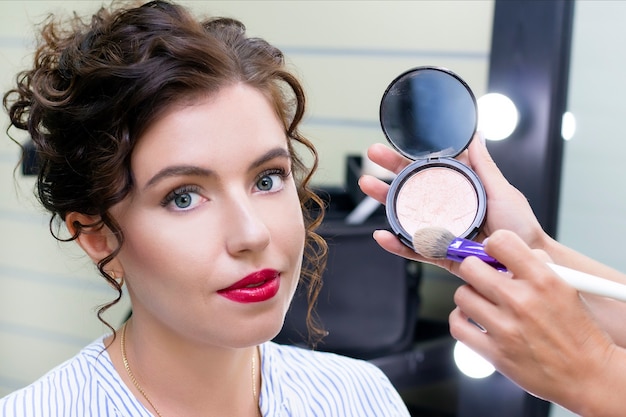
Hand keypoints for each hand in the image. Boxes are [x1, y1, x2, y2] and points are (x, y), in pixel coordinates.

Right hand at [358, 134, 548, 273]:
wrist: (523, 263)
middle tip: (371, 156)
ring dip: (385, 203)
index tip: (391, 145)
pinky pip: (414, 248)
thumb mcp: (502, 191)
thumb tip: (476, 136)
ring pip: (407, 216)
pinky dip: (397, 245)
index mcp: (459, 191)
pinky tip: (382, 236)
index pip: (428, 170)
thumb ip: (484, 166)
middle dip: (389, 172)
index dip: (408, 158)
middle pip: (411, 189)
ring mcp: (440, 231)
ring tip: (367, 187)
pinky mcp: (439, 254)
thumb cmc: (519, 227)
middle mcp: (446, 209)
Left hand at [450, 229, 616, 412]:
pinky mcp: (495, 353)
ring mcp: (506, 328)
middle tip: (482, 277)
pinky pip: (457, 325)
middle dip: (474, 269)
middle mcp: (521, 301)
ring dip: (470, 296)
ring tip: (483, 302)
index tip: (492, 254)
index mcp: (543, 280)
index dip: (492, 245)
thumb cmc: (577, 332)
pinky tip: (474, 320)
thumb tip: (504, 251)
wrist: (588, 375)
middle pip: (470, 268)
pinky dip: (461, 321)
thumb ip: (535, 265)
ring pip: (462, 295)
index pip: (500, 242)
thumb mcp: (566, 287)